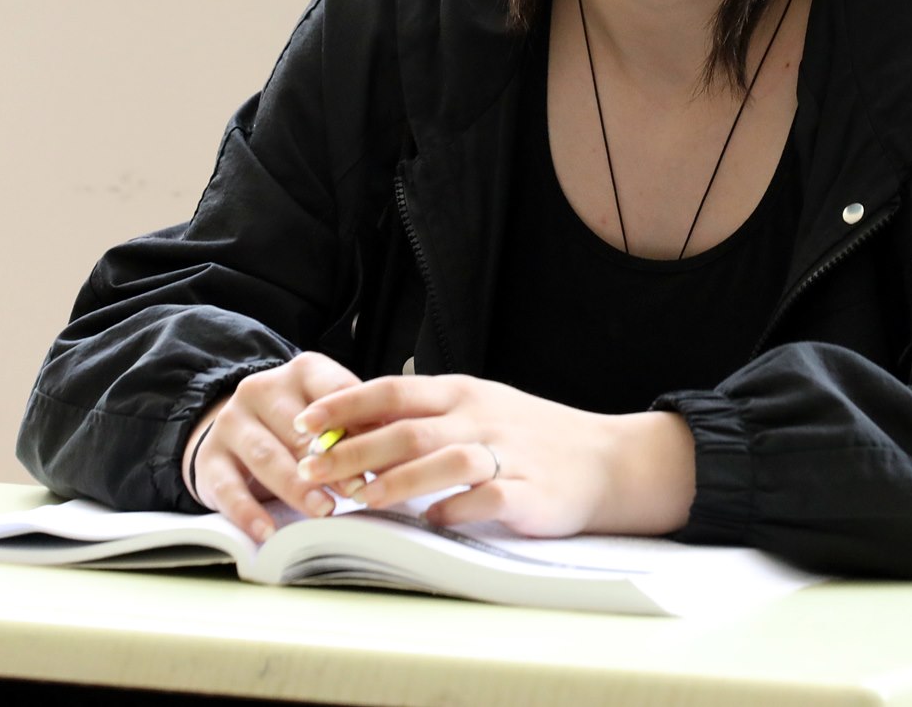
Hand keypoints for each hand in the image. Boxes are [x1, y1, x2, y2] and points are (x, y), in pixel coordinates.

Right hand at [184, 351, 361, 542]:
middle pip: (298, 427)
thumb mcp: (331, 416)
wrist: (238, 430)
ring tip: (323, 510)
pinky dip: (249, 512)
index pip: (333, 391)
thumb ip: (358, 428)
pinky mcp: (209, 458)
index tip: (378, 455)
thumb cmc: (300, 426)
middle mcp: (260, 389)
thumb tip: (396, 454)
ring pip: (265, 455)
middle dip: (329, 461)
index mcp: (302, 371)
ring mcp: (230, 423)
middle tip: (357, 490)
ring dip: (296, 486)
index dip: (357, 424)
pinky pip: (227, 488)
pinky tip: (268, 531)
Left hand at [290, 374, 694, 536]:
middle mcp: (481, 418)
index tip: (303, 422)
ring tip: (362, 499)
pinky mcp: (529, 493)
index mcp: (463, 393)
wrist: (608, 461)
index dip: (344, 405)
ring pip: (443, 460)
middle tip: (309, 470)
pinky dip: (454, 510)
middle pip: (407, 428)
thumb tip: (356, 426)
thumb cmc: (531, 437)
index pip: (393, 389)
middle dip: (351, 450)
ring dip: (397, 481)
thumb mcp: (478, 409)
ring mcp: (507, 455)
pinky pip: (485, 500)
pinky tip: (432, 521)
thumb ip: (426, 416)